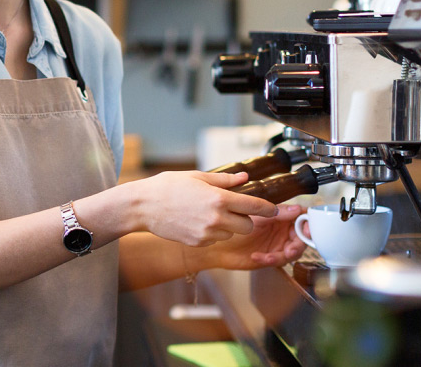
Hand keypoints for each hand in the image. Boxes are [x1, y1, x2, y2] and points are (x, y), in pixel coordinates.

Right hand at [128, 170, 278, 247]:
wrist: (145, 206)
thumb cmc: (169, 187)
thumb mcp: (198, 177)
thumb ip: (224, 180)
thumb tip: (244, 178)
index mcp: (218, 198)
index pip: (253, 206)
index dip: (268, 209)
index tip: (275, 210)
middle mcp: (215, 218)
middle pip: (247, 227)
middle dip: (246, 220)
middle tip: (235, 210)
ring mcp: (207, 233)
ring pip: (231, 234)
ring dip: (229, 226)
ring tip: (210, 213)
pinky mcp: (198, 243)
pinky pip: (215, 239)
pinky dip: (214, 232)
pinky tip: (198, 221)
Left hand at [202, 203, 306, 270]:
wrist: (216, 241)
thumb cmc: (231, 221)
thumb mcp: (256, 214)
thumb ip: (277, 212)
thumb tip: (298, 209)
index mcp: (279, 215)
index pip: (301, 217)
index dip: (308, 223)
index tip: (307, 229)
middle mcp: (280, 230)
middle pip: (301, 237)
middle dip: (299, 243)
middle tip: (292, 247)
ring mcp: (275, 244)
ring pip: (292, 251)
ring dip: (287, 253)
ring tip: (278, 254)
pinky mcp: (269, 257)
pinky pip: (278, 260)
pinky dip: (270, 259)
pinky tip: (257, 256)